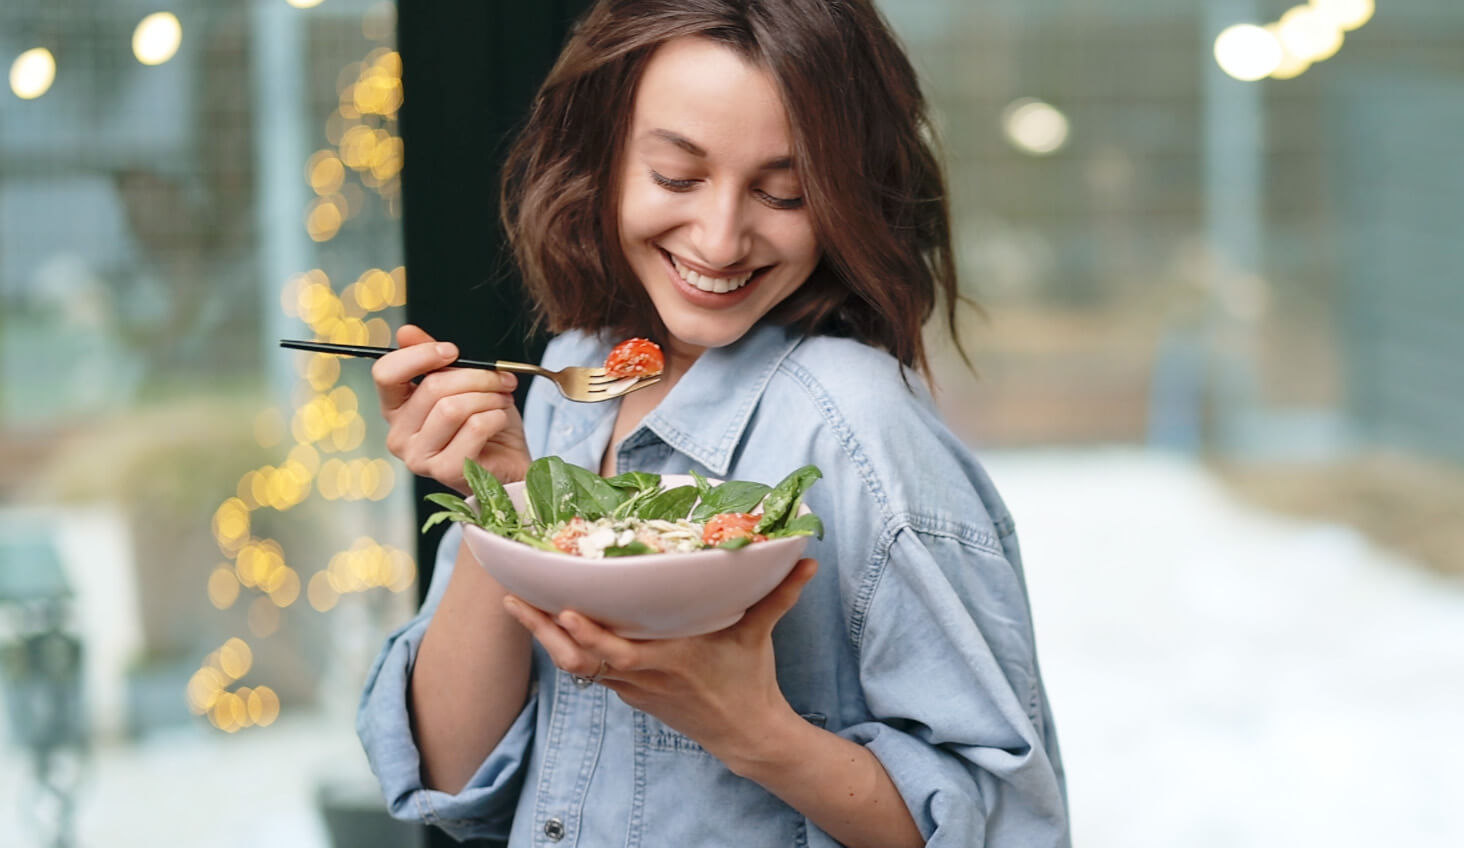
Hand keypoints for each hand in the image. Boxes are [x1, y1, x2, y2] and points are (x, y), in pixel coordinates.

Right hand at [373, 324, 530, 492]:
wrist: (511, 463)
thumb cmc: (485, 424)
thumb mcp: (460, 383)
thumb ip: (432, 360)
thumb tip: (405, 332)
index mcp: (396, 410)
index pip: (386, 373)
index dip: (420, 355)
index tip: (452, 351)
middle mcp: (399, 436)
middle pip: (432, 387)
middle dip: (476, 376)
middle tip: (502, 379)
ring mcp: (419, 458)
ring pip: (453, 407)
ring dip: (488, 397)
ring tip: (502, 400)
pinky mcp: (445, 471)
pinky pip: (474, 427)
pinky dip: (496, 417)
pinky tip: (499, 421)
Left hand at [502, 558, 819, 769]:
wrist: (744, 735)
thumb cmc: (748, 680)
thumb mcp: (760, 634)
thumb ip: (779, 595)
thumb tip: (806, 559)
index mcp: (669, 659)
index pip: (618, 651)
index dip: (588, 633)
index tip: (564, 608)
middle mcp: (642, 675)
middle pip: (578, 658)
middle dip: (543, 630)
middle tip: (513, 599)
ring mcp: (631, 687)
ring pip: (576, 667)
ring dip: (546, 638)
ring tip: (518, 606)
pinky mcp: (629, 692)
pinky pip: (588, 670)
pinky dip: (566, 648)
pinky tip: (549, 623)